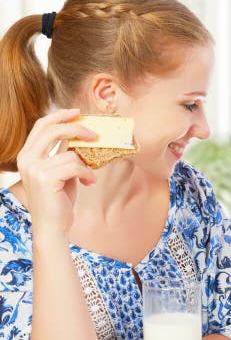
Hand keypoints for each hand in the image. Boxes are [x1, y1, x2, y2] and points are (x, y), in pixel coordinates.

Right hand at [15, 108, 96, 235]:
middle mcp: (27, 159)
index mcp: (27, 155)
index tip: (77, 112)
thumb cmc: (59, 200)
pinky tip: (89, 183)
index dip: (60, 116)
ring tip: (88, 177)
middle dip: (77, 128)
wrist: (53, 226)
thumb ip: (64, 154)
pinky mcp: (46, 179)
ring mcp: (34, 169)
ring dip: (86, 165)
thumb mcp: (61, 172)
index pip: (41, 126)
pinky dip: (88, 174)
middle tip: (94, 135)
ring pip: (70, 154)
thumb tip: (81, 136)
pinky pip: (76, 167)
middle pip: (52, 130)